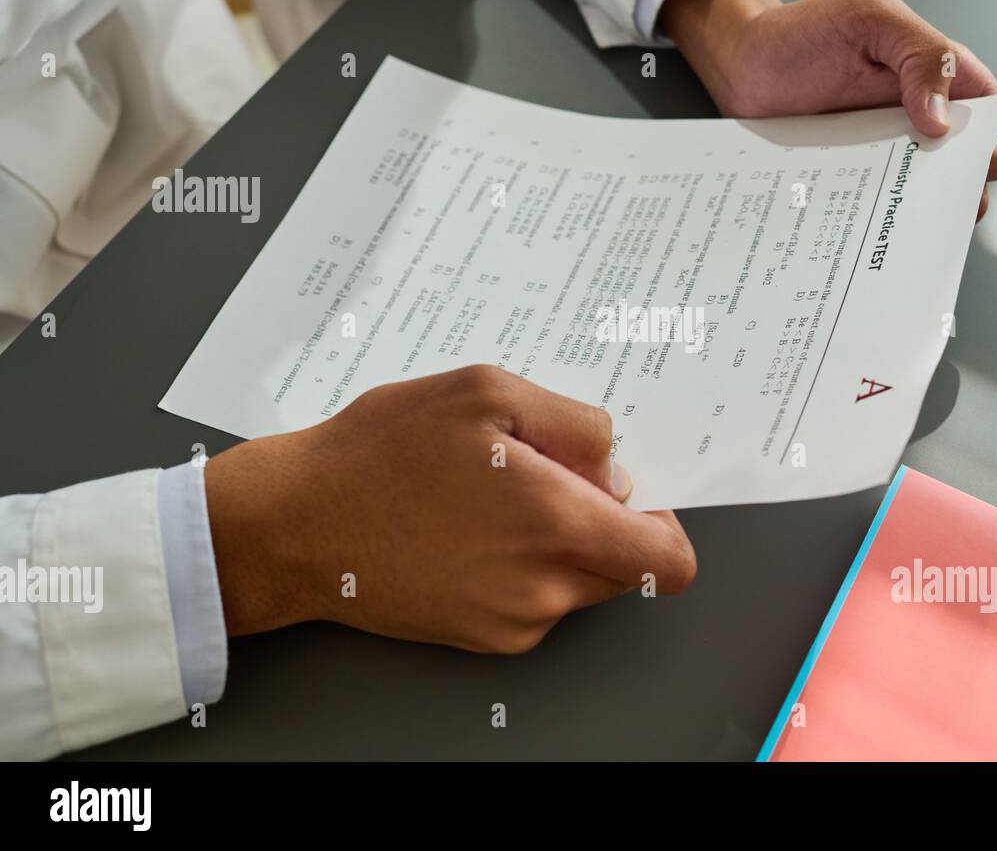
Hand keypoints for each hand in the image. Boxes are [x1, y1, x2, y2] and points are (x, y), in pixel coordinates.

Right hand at [204, 365, 695, 652]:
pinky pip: (535, 602)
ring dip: (556, 541)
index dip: (660, 523)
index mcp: (559, 524)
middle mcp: (545, 589)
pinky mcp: (482, 639)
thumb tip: (615, 472)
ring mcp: (513, 622)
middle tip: (537, 477)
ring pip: (579, 583)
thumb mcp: (486, 392)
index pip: (668, 561)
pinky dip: (520, 567)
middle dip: (600, 521)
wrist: (295, 525)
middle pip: (624, 567)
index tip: (621, 493)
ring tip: (488, 499)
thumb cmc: (381, 452)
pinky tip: (466, 530)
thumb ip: (575, 427)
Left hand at [661, 0, 996, 218]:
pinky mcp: (856, 189)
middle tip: (903, 187)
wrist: (743, 62)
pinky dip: (871, 228)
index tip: (959, 163)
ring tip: (869, 204)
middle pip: (977, 189)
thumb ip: (921, 56)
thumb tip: (944, 124)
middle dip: (953, 199)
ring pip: (928, 215)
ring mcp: (893, 166)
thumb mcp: (871, 18)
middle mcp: (931, 133)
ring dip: (909, 220)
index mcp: (954, 88)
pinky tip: (844, 220)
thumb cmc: (807, 30)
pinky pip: (879, 223)